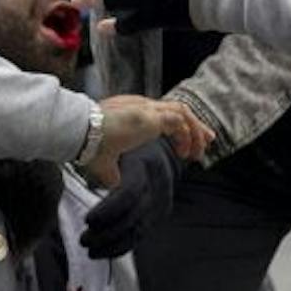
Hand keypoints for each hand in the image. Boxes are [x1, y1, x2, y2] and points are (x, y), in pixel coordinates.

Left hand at [81, 136, 177, 257]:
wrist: (163, 152)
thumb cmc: (130, 149)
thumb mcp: (119, 149)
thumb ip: (104, 166)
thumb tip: (80, 177)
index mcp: (144, 167)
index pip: (128, 194)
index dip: (107, 210)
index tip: (87, 220)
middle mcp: (157, 188)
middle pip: (132, 218)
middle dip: (106, 233)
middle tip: (83, 240)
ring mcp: (161, 204)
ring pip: (137, 232)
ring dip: (111, 245)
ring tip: (89, 250)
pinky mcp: (160, 216)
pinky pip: (140, 236)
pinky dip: (120, 246)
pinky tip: (102, 252)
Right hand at [83, 95, 208, 186]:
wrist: (82, 134)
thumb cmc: (87, 146)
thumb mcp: (103, 161)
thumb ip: (112, 172)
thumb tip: (114, 185)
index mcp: (131, 112)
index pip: (161, 114)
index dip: (177, 127)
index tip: (187, 143)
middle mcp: (141, 106)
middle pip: (176, 109)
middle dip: (195, 125)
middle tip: (208, 139)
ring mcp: (146, 109)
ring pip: (182, 112)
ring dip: (195, 131)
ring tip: (199, 153)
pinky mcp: (151, 116)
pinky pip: (180, 122)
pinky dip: (188, 135)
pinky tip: (187, 152)